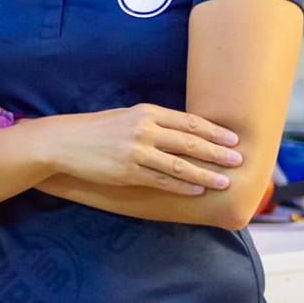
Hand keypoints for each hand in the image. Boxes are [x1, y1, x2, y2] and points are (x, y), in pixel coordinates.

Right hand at [46, 103, 242, 194]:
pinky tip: (197, 190)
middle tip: (238, 159)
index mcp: (146, 112)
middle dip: (217, 152)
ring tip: (225, 181)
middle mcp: (144, 130)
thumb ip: (153, 123)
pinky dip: (182, 186)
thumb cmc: (97, 129)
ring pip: (179, 165)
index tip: (233, 138)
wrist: (65, 142)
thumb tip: (184, 134)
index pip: (188, 121)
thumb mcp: (126, 117)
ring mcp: (136, 152)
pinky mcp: (129, 172)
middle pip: (190, 142)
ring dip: (205, 174)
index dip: (214, 131)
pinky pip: (162, 181)